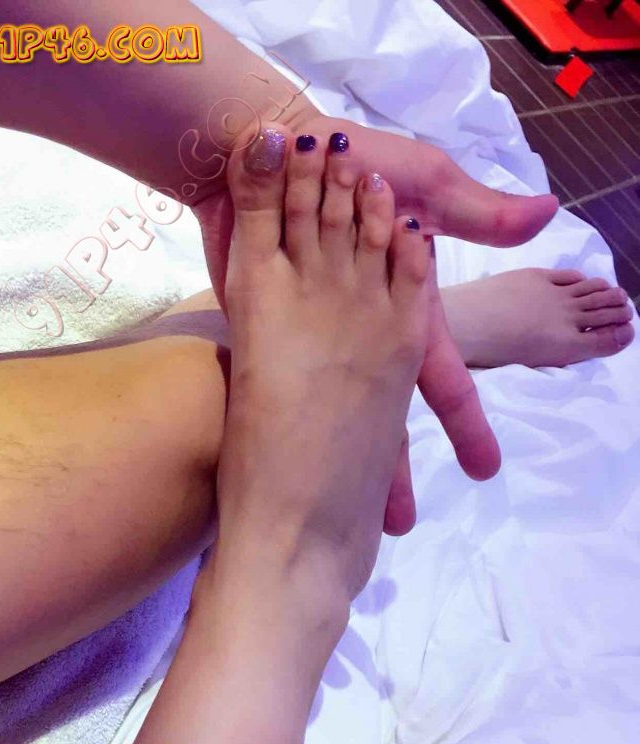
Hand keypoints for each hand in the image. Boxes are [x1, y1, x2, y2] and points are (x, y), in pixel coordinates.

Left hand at [192, 115, 557, 532]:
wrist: (266, 150)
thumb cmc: (348, 161)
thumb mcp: (421, 181)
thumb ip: (475, 211)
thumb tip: (548, 216)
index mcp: (404, 311)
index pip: (444, 379)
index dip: (465, 423)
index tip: (484, 469)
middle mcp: (362, 336)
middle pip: (386, 416)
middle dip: (399, 468)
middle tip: (402, 523)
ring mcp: (315, 341)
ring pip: (335, 416)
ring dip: (342, 463)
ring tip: (339, 517)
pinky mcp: (268, 336)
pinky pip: (281, 393)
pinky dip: (285, 431)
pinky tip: (285, 472)